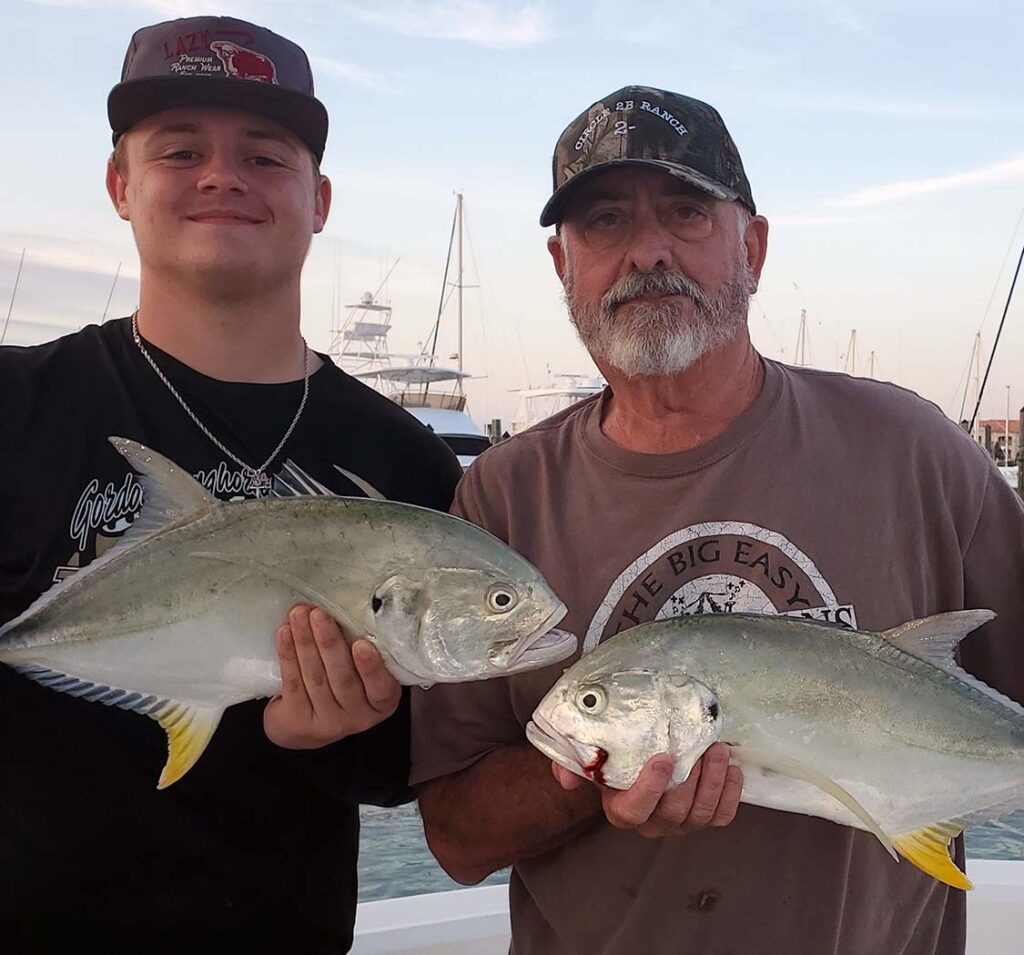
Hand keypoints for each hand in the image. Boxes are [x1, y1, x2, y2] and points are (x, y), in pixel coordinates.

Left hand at [264, 604, 401, 748]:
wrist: (310, 719)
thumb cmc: (345, 681)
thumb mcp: (364, 672)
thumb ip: (365, 650)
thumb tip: (353, 609)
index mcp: (381, 702)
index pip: (382, 688)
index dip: (372, 668)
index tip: (361, 644)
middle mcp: (358, 717)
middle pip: (343, 679)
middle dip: (329, 643)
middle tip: (320, 614)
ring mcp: (328, 722)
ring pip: (315, 678)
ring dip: (305, 642)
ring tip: (299, 615)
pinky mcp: (299, 721)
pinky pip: (293, 684)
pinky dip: (288, 656)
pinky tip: (285, 634)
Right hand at [552, 742, 741, 837]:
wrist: (637, 756)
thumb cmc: (615, 756)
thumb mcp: (587, 757)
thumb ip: (571, 764)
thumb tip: (566, 778)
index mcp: (621, 810)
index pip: (633, 811)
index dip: (649, 789)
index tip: (662, 759)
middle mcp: (652, 823)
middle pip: (673, 812)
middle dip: (691, 780)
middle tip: (702, 746)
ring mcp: (680, 823)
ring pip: (700, 815)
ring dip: (713, 783)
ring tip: (718, 751)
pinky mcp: (704, 818)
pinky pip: (721, 816)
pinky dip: (730, 795)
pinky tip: (733, 769)